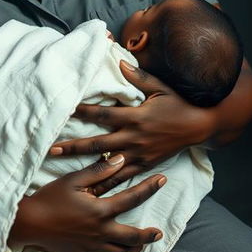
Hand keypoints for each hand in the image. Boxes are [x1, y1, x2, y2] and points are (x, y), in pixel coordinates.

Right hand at [10, 154, 165, 251]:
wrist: (30, 223)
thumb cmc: (50, 198)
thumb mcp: (73, 180)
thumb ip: (99, 171)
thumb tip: (120, 159)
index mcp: (101, 210)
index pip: (132, 199)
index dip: (149, 188)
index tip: (162, 181)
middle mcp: (101, 232)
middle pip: (133, 237)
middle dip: (149, 235)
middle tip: (159, 233)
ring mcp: (92, 247)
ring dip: (133, 249)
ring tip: (140, 245)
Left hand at [47, 62, 216, 196]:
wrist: (199, 127)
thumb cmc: (178, 104)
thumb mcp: (160, 87)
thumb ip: (138, 77)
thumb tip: (120, 60)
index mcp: (136, 117)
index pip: (103, 115)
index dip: (83, 112)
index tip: (64, 111)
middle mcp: (134, 137)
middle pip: (98, 144)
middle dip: (73, 147)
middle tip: (52, 148)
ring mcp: (139, 154)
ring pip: (107, 164)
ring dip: (85, 169)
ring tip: (64, 174)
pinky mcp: (144, 165)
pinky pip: (122, 176)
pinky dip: (106, 183)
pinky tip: (91, 191)